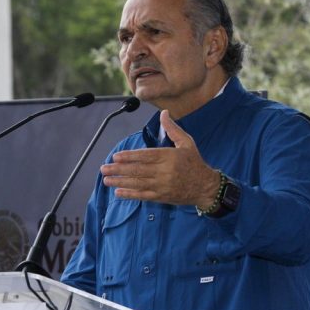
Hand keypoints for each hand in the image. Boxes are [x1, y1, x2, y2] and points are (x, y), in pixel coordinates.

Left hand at [101, 110, 219, 207]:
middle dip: (119, 170)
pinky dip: (130, 194)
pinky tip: (118, 192)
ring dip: (120, 182)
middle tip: (104, 168)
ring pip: (137, 183)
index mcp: (169, 157)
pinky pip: (143, 195)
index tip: (116, 156)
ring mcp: (162, 185)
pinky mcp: (161, 196)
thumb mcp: (187, 142)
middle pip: (138, 170)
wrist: (205, 186)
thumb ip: (172, 129)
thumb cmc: (194, 162)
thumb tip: (164, 113)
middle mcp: (164, 172)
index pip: (146, 156)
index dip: (130, 157)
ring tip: (106, 179)